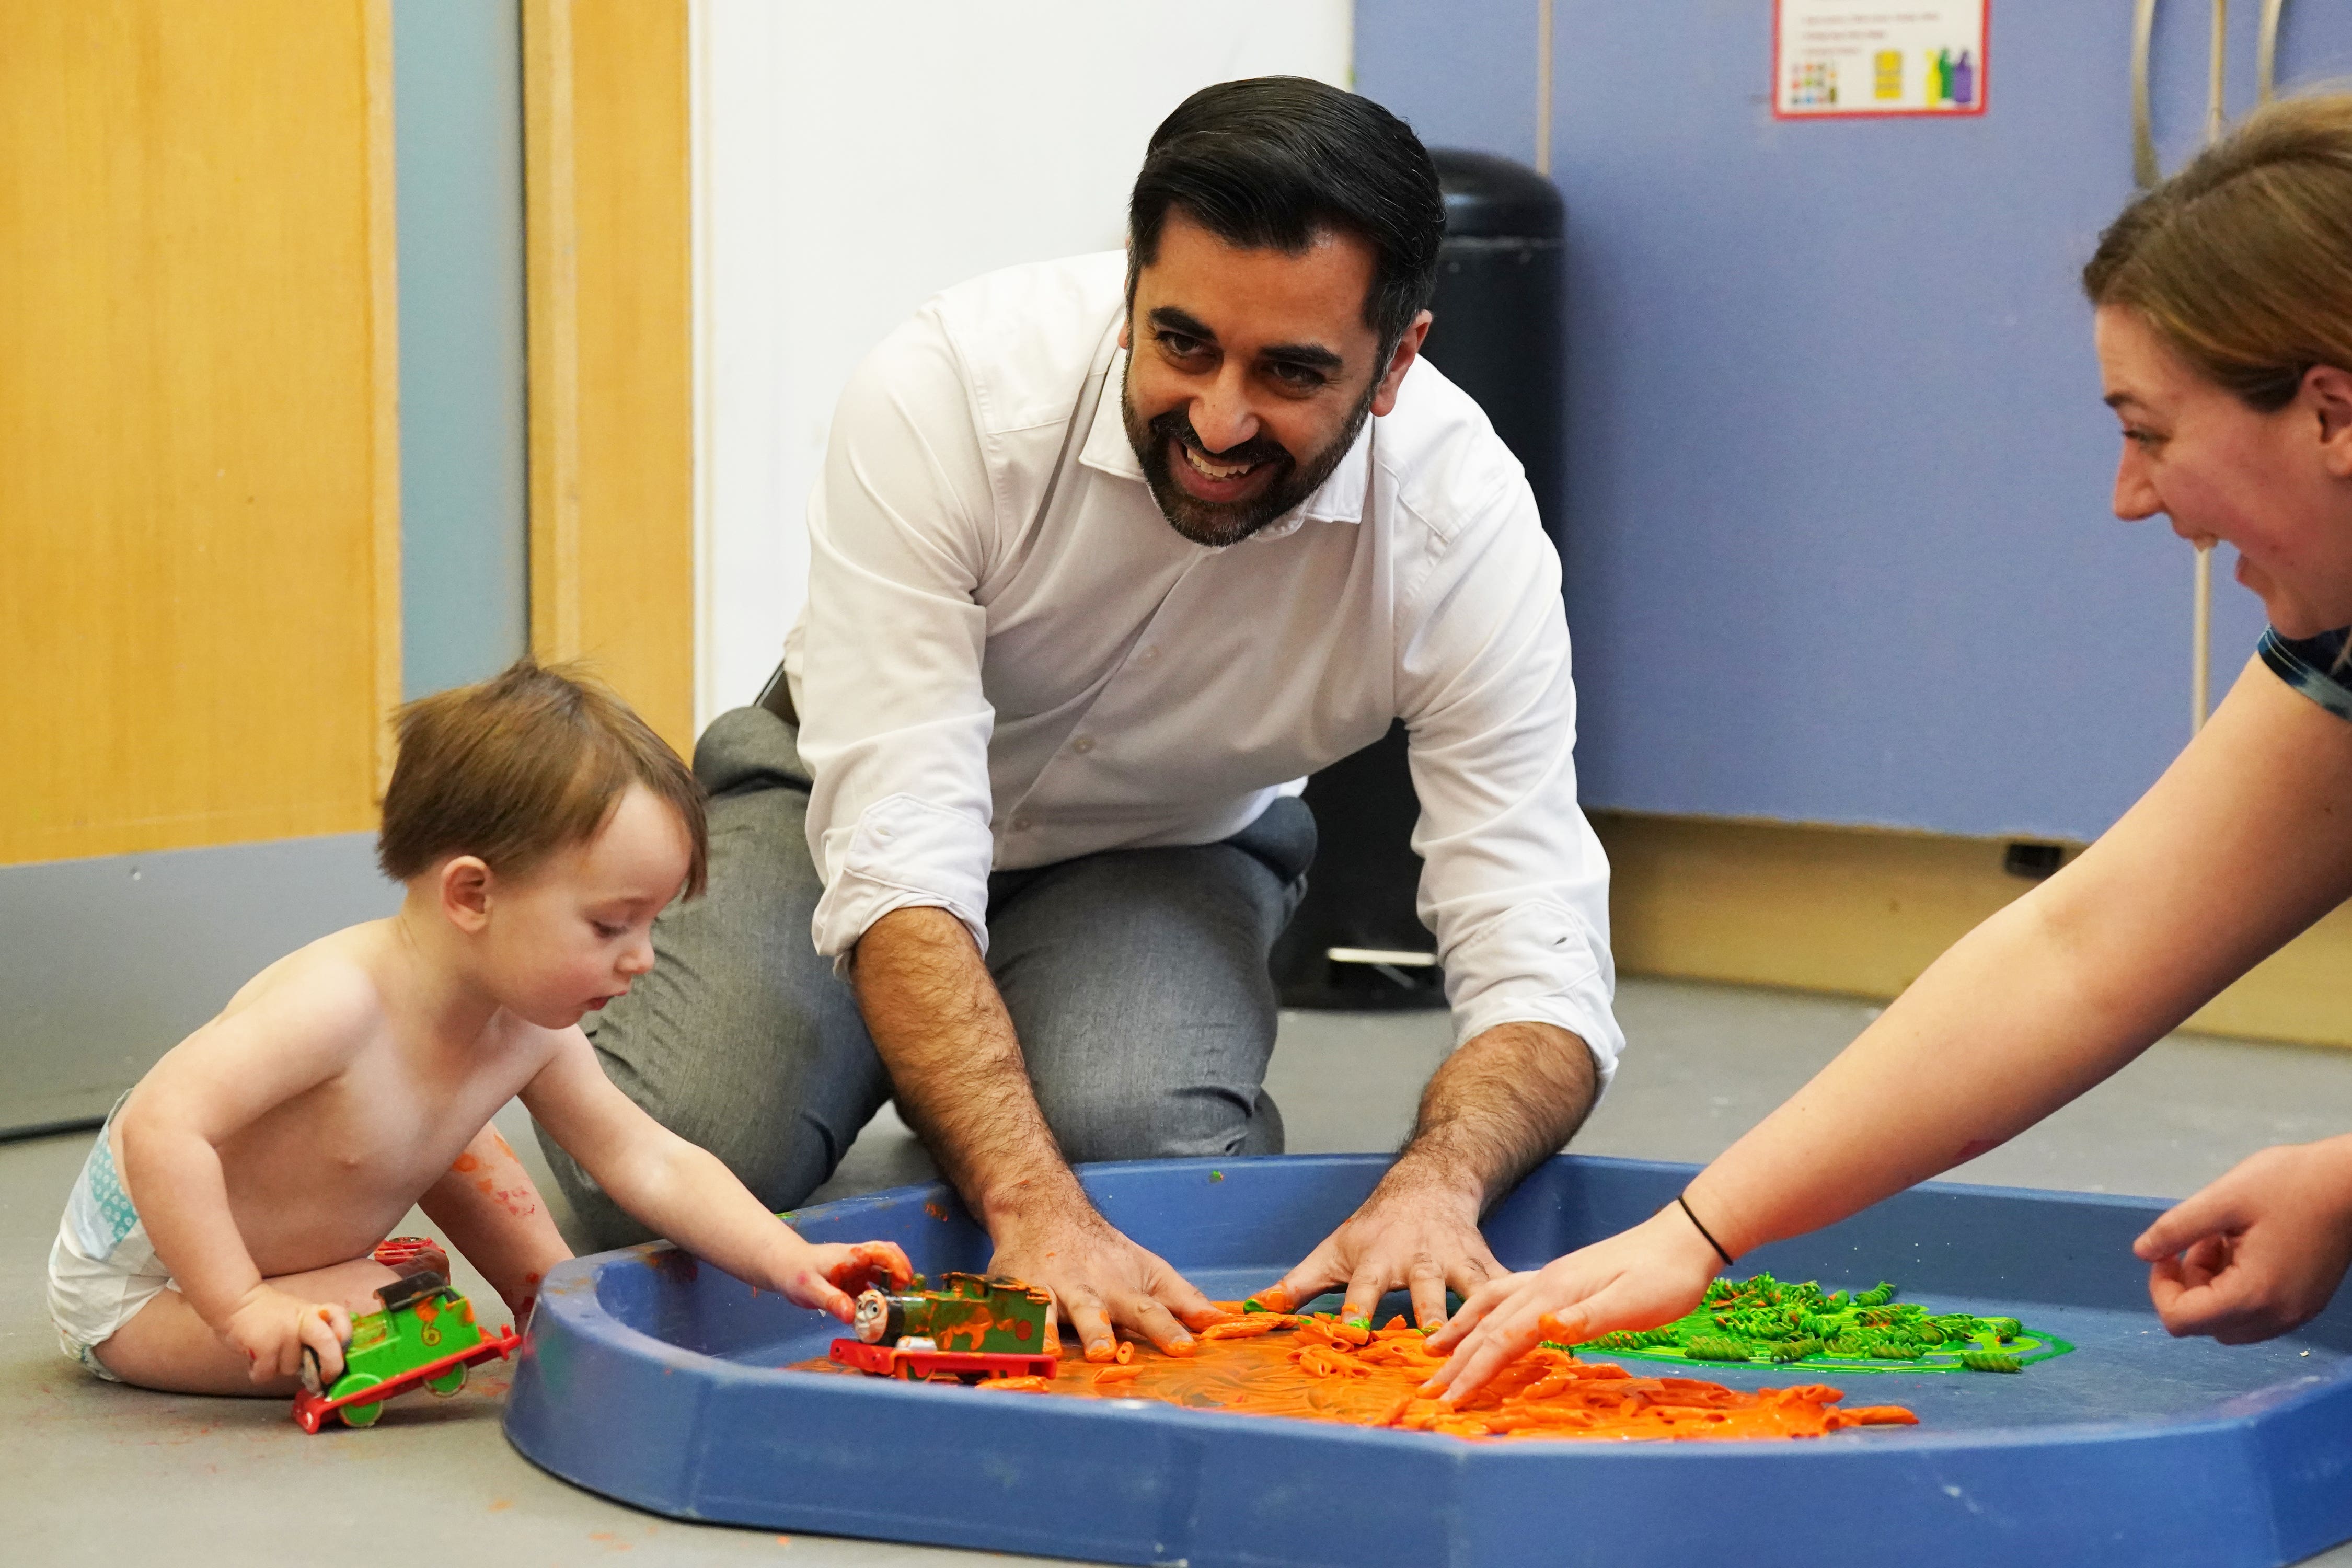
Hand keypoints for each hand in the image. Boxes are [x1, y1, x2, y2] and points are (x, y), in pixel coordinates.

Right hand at [222, 1285, 351, 1385]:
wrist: (236, 1301)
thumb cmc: (267, 1314)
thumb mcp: (295, 1315)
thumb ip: (308, 1334)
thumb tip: (320, 1367)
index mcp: (313, 1312)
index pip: (340, 1316)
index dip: (345, 1334)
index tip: (342, 1348)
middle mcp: (303, 1321)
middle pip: (328, 1343)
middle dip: (332, 1365)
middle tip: (327, 1378)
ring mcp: (285, 1333)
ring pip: (291, 1368)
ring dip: (278, 1367)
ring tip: (265, 1351)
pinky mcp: (266, 1346)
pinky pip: (268, 1374)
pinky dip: (259, 1373)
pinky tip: (253, 1359)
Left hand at [773, 1239, 915, 1321]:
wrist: (783, 1267)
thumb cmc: (796, 1272)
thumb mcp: (810, 1288)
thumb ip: (831, 1300)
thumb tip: (851, 1316)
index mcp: (851, 1256)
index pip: (881, 1251)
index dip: (896, 1264)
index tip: (904, 1282)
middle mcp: (857, 1260)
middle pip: (888, 1258)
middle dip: (901, 1274)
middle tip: (906, 1295)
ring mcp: (856, 1271)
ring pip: (882, 1274)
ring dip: (891, 1288)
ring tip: (895, 1308)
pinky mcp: (852, 1282)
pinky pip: (871, 1288)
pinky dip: (878, 1299)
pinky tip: (876, 1315)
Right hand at [990, 1203, 1228, 1361]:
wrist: (1044, 1211)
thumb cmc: (1104, 1253)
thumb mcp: (1149, 1269)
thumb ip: (1183, 1299)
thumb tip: (1220, 1322)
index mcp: (1120, 1288)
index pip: (1148, 1310)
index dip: (1166, 1329)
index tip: (1185, 1348)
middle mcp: (1084, 1289)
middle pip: (1094, 1310)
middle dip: (1099, 1330)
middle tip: (1106, 1353)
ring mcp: (1046, 1289)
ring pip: (1047, 1311)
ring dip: (1050, 1331)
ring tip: (1053, 1352)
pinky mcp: (1012, 1291)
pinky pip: (1007, 1309)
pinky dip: (1006, 1324)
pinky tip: (1006, 1342)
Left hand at [1255, 1163, 1503, 1327]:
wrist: (1428, 1186)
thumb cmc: (1374, 1229)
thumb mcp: (1332, 1251)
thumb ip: (1297, 1286)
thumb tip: (1254, 1310)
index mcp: (1377, 1261)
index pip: (1363, 1291)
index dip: (1358, 1314)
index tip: (1354, 1338)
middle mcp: (1419, 1262)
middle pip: (1425, 1294)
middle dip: (1428, 1321)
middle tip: (1431, 1351)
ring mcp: (1457, 1263)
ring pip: (1471, 1292)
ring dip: (1481, 1318)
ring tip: (1492, 1348)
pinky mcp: (1487, 1266)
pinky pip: (1507, 1288)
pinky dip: (1522, 1307)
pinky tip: (1543, 1329)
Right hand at [1419, 1205, 1721, 1403]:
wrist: (1685, 1238)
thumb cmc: (1666, 1276)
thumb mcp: (1634, 1303)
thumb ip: (1588, 1318)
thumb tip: (1543, 1330)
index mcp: (1556, 1293)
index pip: (1504, 1337)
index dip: (1475, 1370)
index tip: (1450, 1399)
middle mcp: (1544, 1283)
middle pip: (1489, 1324)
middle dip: (1457, 1358)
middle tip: (1429, 1388)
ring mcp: (1550, 1278)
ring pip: (1492, 1305)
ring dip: (1461, 1329)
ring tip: (1434, 1348)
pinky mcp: (1562, 1279)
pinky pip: (1507, 1296)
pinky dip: (1483, 1312)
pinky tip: (1482, 1319)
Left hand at [2133, 1137, 2351, 1343]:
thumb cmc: (2289, 1184)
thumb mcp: (2222, 1199)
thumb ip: (2176, 1229)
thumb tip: (2142, 1253)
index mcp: (2253, 1296)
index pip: (2181, 1321)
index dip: (2161, 1287)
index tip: (2168, 1251)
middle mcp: (2276, 1317)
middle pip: (2205, 1324)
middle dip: (2188, 1286)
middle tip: (2199, 1241)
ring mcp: (2295, 1313)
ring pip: (2229, 1321)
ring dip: (2212, 1286)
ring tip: (2223, 1240)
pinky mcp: (2305, 1302)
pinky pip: (2256, 1311)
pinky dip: (2238, 1287)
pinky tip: (2246, 1246)